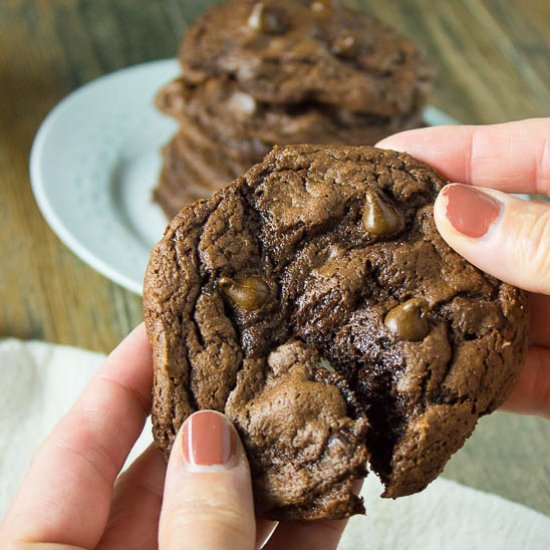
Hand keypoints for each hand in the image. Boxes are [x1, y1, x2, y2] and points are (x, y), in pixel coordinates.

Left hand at [0, 325, 350, 549]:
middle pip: (165, 469)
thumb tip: (213, 438)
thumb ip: (189, 531)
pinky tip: (338, 488)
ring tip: (310, 409)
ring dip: (274, 469)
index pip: (82, 441)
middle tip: (257, 357)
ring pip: (225, 514)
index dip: (125, 374)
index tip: (165, 321)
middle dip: (215, 412)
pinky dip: (305, 528)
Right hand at [377, 117, 549, 418]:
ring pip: (498, 312)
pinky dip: (480, 382)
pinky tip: (430, 382)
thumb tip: (456, 210)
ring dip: (444, 318)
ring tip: (373, 315)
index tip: (381, 158)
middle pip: (494, 237)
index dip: (450, 151)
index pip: (522, 153)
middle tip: (360, 241)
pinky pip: (521, 377)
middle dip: (431, 240)